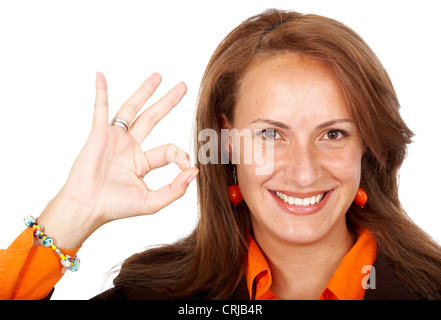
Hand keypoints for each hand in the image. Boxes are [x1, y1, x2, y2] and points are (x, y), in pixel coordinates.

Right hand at [38, 72, 197, 247]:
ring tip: (158, 76)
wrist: (88, 206)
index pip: (169, 149)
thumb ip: (175, 189)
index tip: (186, 164)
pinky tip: (101, 76)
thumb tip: (194, 171)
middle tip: (182, 86)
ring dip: (144, 91)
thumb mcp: (152, 202)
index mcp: (143, 161)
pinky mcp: (99, 134)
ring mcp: (115, 138)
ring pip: (132, 109)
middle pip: (153, 118)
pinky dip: (101, 92)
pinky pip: (101, 109)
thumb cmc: (116, 207)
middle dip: (168, 102)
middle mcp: (131, 146)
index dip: (180, 155)